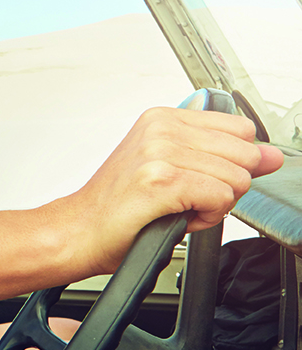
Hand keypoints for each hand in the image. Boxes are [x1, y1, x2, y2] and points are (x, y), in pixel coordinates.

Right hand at [61, 107, 282, 272]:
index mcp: (162, 118)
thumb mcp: (169, 168)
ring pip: (236, 179)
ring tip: (177, 209)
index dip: (232, 162)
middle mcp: (161, 129)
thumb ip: (223, 157)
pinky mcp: (161, 180)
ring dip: (215, 205)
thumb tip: (272, 157)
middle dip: (227, 185)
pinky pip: (220, 198)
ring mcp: (160, 152)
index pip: (241, 129)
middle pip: (245, 154)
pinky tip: (177, 217)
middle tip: (186, 197)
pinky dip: (207, 218)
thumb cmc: (117, 206)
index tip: (201, 177)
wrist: (78, 231)